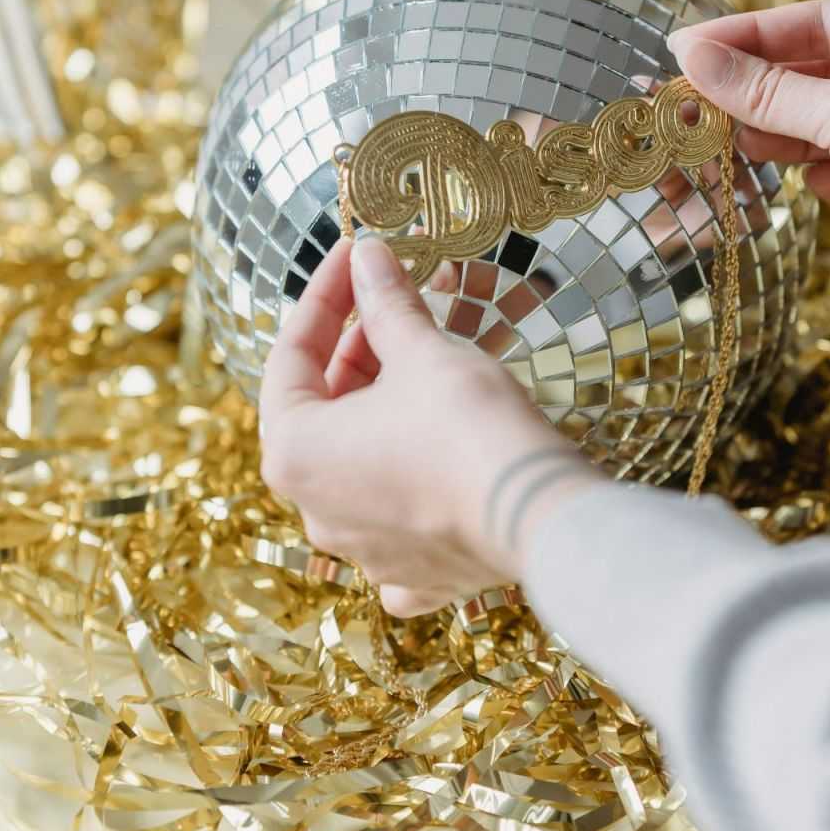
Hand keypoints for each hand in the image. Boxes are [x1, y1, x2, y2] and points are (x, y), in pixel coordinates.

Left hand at [259, 236, 603, 616]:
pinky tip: (435, 455)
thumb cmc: (468, 429)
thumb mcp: (423, 352)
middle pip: (325, 409)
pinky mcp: (414, 573)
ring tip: (428, 359)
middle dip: (359, 350)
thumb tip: (368, 258)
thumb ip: (386, 303)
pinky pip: (400, 521)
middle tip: (394, 301)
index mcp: (294, 453)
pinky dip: (413, 483)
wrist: (539, 516)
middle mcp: (315, 509)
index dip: (326, 297)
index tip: (355, 259)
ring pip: (362, 462)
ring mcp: (363, 549)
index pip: (290, 356)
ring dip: (388, 407)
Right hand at [670, 0, 829, 340]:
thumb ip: (766, 92)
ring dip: (788, 140)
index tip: (687, 50)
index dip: (746, 36)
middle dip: (762, 96)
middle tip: (695, 106)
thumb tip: (693, 58)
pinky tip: (821, 185)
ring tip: (736, 146)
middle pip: (819, 76)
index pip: (814, 22)